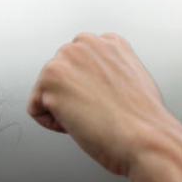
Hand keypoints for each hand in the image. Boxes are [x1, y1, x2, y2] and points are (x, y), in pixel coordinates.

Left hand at [26, 33, 181, 177]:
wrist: (146, 139)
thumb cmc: (144, 124)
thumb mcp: (134, 82)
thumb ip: (110, 72)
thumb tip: (94, 83)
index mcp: (109, 42)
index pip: (78, 66)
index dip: (90, 93)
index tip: (108, 104)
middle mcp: (86, 43)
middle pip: (58, 78)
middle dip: (72, 99)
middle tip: (99, 113)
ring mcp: (66, 58)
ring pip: (45, 92)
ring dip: (63, 111)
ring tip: (91, 117)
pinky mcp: (50, 79)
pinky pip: (35, 109)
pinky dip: (52, 124)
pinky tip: (78, 123)